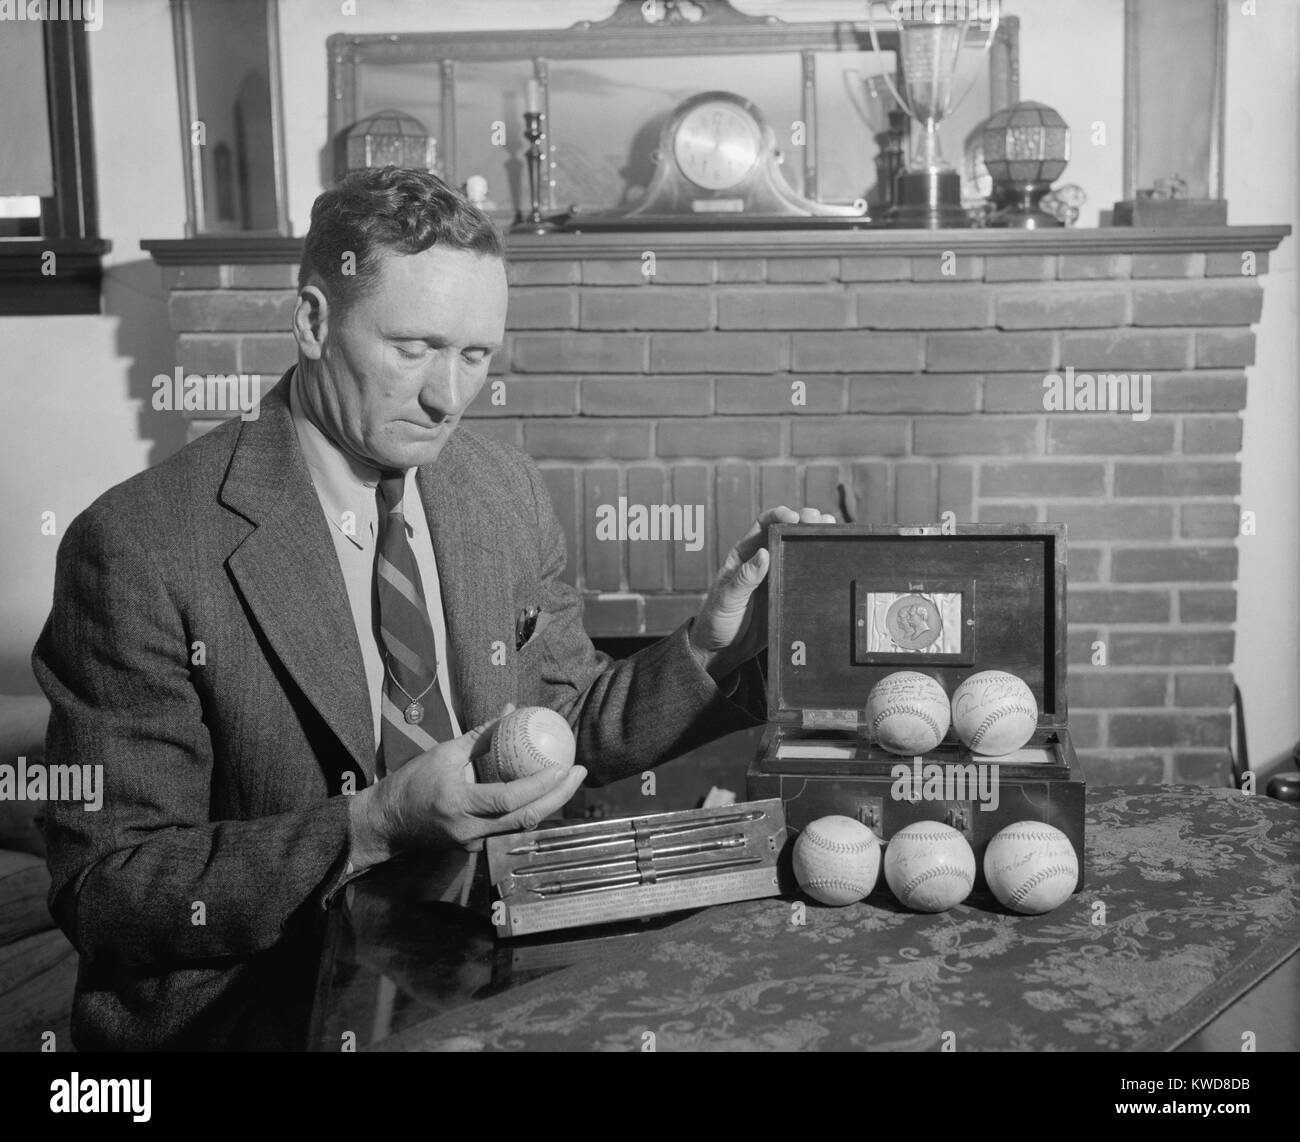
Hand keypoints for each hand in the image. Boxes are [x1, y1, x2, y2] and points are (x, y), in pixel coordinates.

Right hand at [348, 707, 586, 867]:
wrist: (386, 823)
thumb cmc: (412, 782)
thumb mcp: (444, 753)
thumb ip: (480, 735)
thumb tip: (510, 710)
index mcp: (459, 804)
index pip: (509, 800)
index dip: (539, 785)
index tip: (562, 766)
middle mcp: (470, 830)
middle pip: (525, 819)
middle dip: (559, 796)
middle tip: (579, 772)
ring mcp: (474, 844)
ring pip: (521, 827)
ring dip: (550, 805)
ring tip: (570, 780)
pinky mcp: (475, 847)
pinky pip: (510, 829)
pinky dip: (530, 811)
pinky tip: (546, 793)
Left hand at [689, 505, 835, 680]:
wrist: (722, 651)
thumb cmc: (716, 621)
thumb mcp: (727, 599)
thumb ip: (744, 578)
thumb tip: (764, 554)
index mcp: (744, 555)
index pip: (763, 525)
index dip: (779, 515)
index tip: (794, 516)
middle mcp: (764, 562)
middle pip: (787, 534)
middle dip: (805, 521)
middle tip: (821, 520)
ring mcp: (778, 578)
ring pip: (799, 553)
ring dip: (816, 539)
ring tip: (833, 531)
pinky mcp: (788, 596)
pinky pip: (806, 578)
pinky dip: (820, 568)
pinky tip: (834, 561)